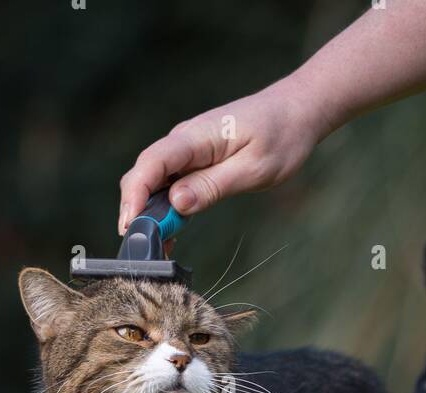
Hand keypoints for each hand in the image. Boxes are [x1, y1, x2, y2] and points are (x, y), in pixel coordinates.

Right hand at [118, 78, 322, 233]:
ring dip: (149, 213)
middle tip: (141, 249)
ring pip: (153, 181)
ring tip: (154, 249)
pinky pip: (169, 183)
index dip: (135, 195)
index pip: (152, 162)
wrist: (295, 111)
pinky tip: (170, 234)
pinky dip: (165, 208)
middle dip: (135, 209)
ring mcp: (187, 150)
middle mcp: (184, 140)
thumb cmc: (281, 136)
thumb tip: (175, 203)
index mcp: (197, 137)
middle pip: (144, 173)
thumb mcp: (253, 169)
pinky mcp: (194, 160)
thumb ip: (212, 186)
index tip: (130, 226)